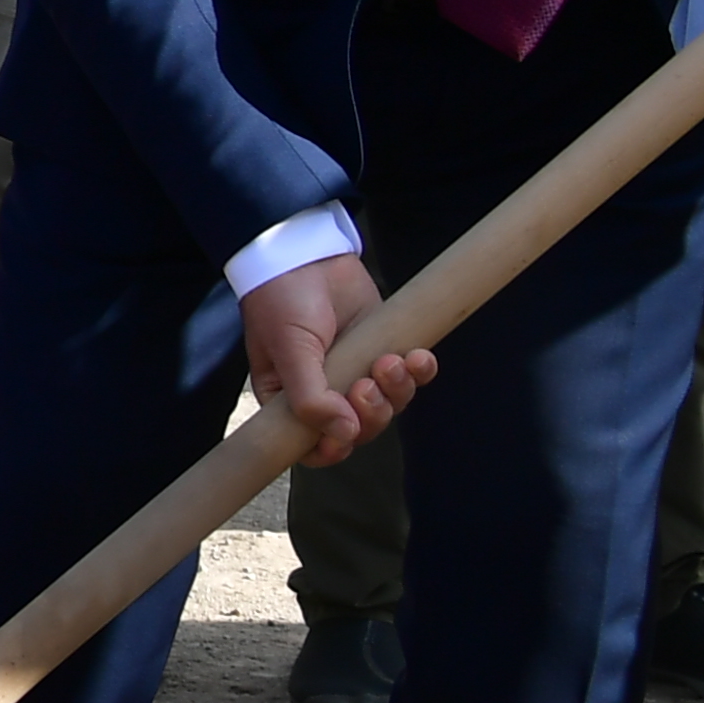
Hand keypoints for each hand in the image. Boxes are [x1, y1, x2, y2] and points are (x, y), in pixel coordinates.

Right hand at [240, 252, 435, 465]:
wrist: (308, 253)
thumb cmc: (283, 300)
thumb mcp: (288, 351)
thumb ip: (310, 398)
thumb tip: (343, 435)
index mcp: (289, 400)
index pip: (311, 444)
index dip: (332, 449)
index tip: (345, 437)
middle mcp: (325, 392)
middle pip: (358, 429)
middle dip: (370, 413)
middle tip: (366, 386)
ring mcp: (357, 372)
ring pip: (389, 406)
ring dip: (396, 391)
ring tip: (390, 361)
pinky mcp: (386, 350)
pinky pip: (412, 377)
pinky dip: (419, 372)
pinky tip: (417, 356)